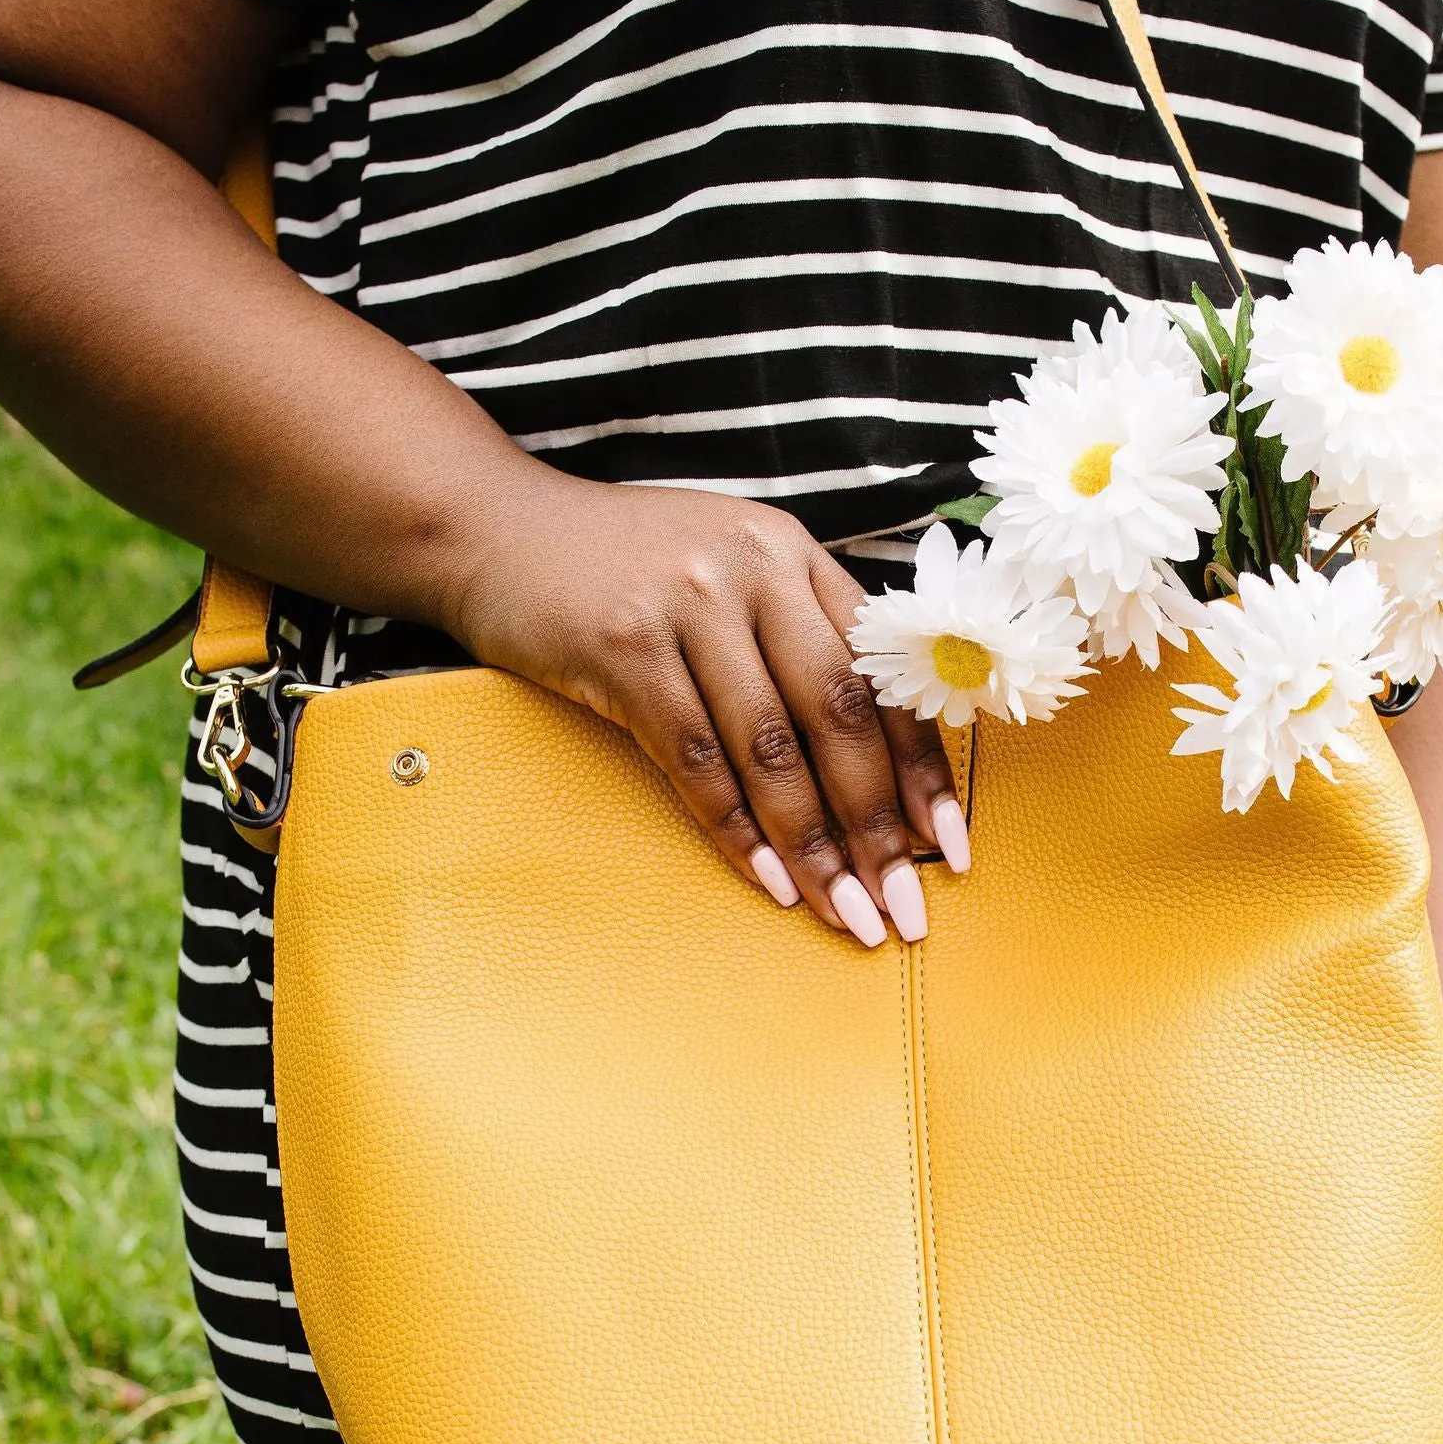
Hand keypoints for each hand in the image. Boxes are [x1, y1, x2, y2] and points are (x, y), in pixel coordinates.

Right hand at [440, 463, 968, 946]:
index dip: (922, 767)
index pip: (882, 674)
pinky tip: (767, 882)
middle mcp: (753, 570)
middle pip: (838, 717)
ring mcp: (687, 604)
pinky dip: (735, 829)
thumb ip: (796, 634)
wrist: (494, 529)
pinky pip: (694, 759)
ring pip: (771, 748)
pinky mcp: (622, 646)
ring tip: (847, 914)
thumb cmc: (621, 567)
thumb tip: (876, 758)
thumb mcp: (726, 571)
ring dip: (813, 846)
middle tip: (907, 907)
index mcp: (794, 555)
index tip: (949, 847)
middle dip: (879, 826)